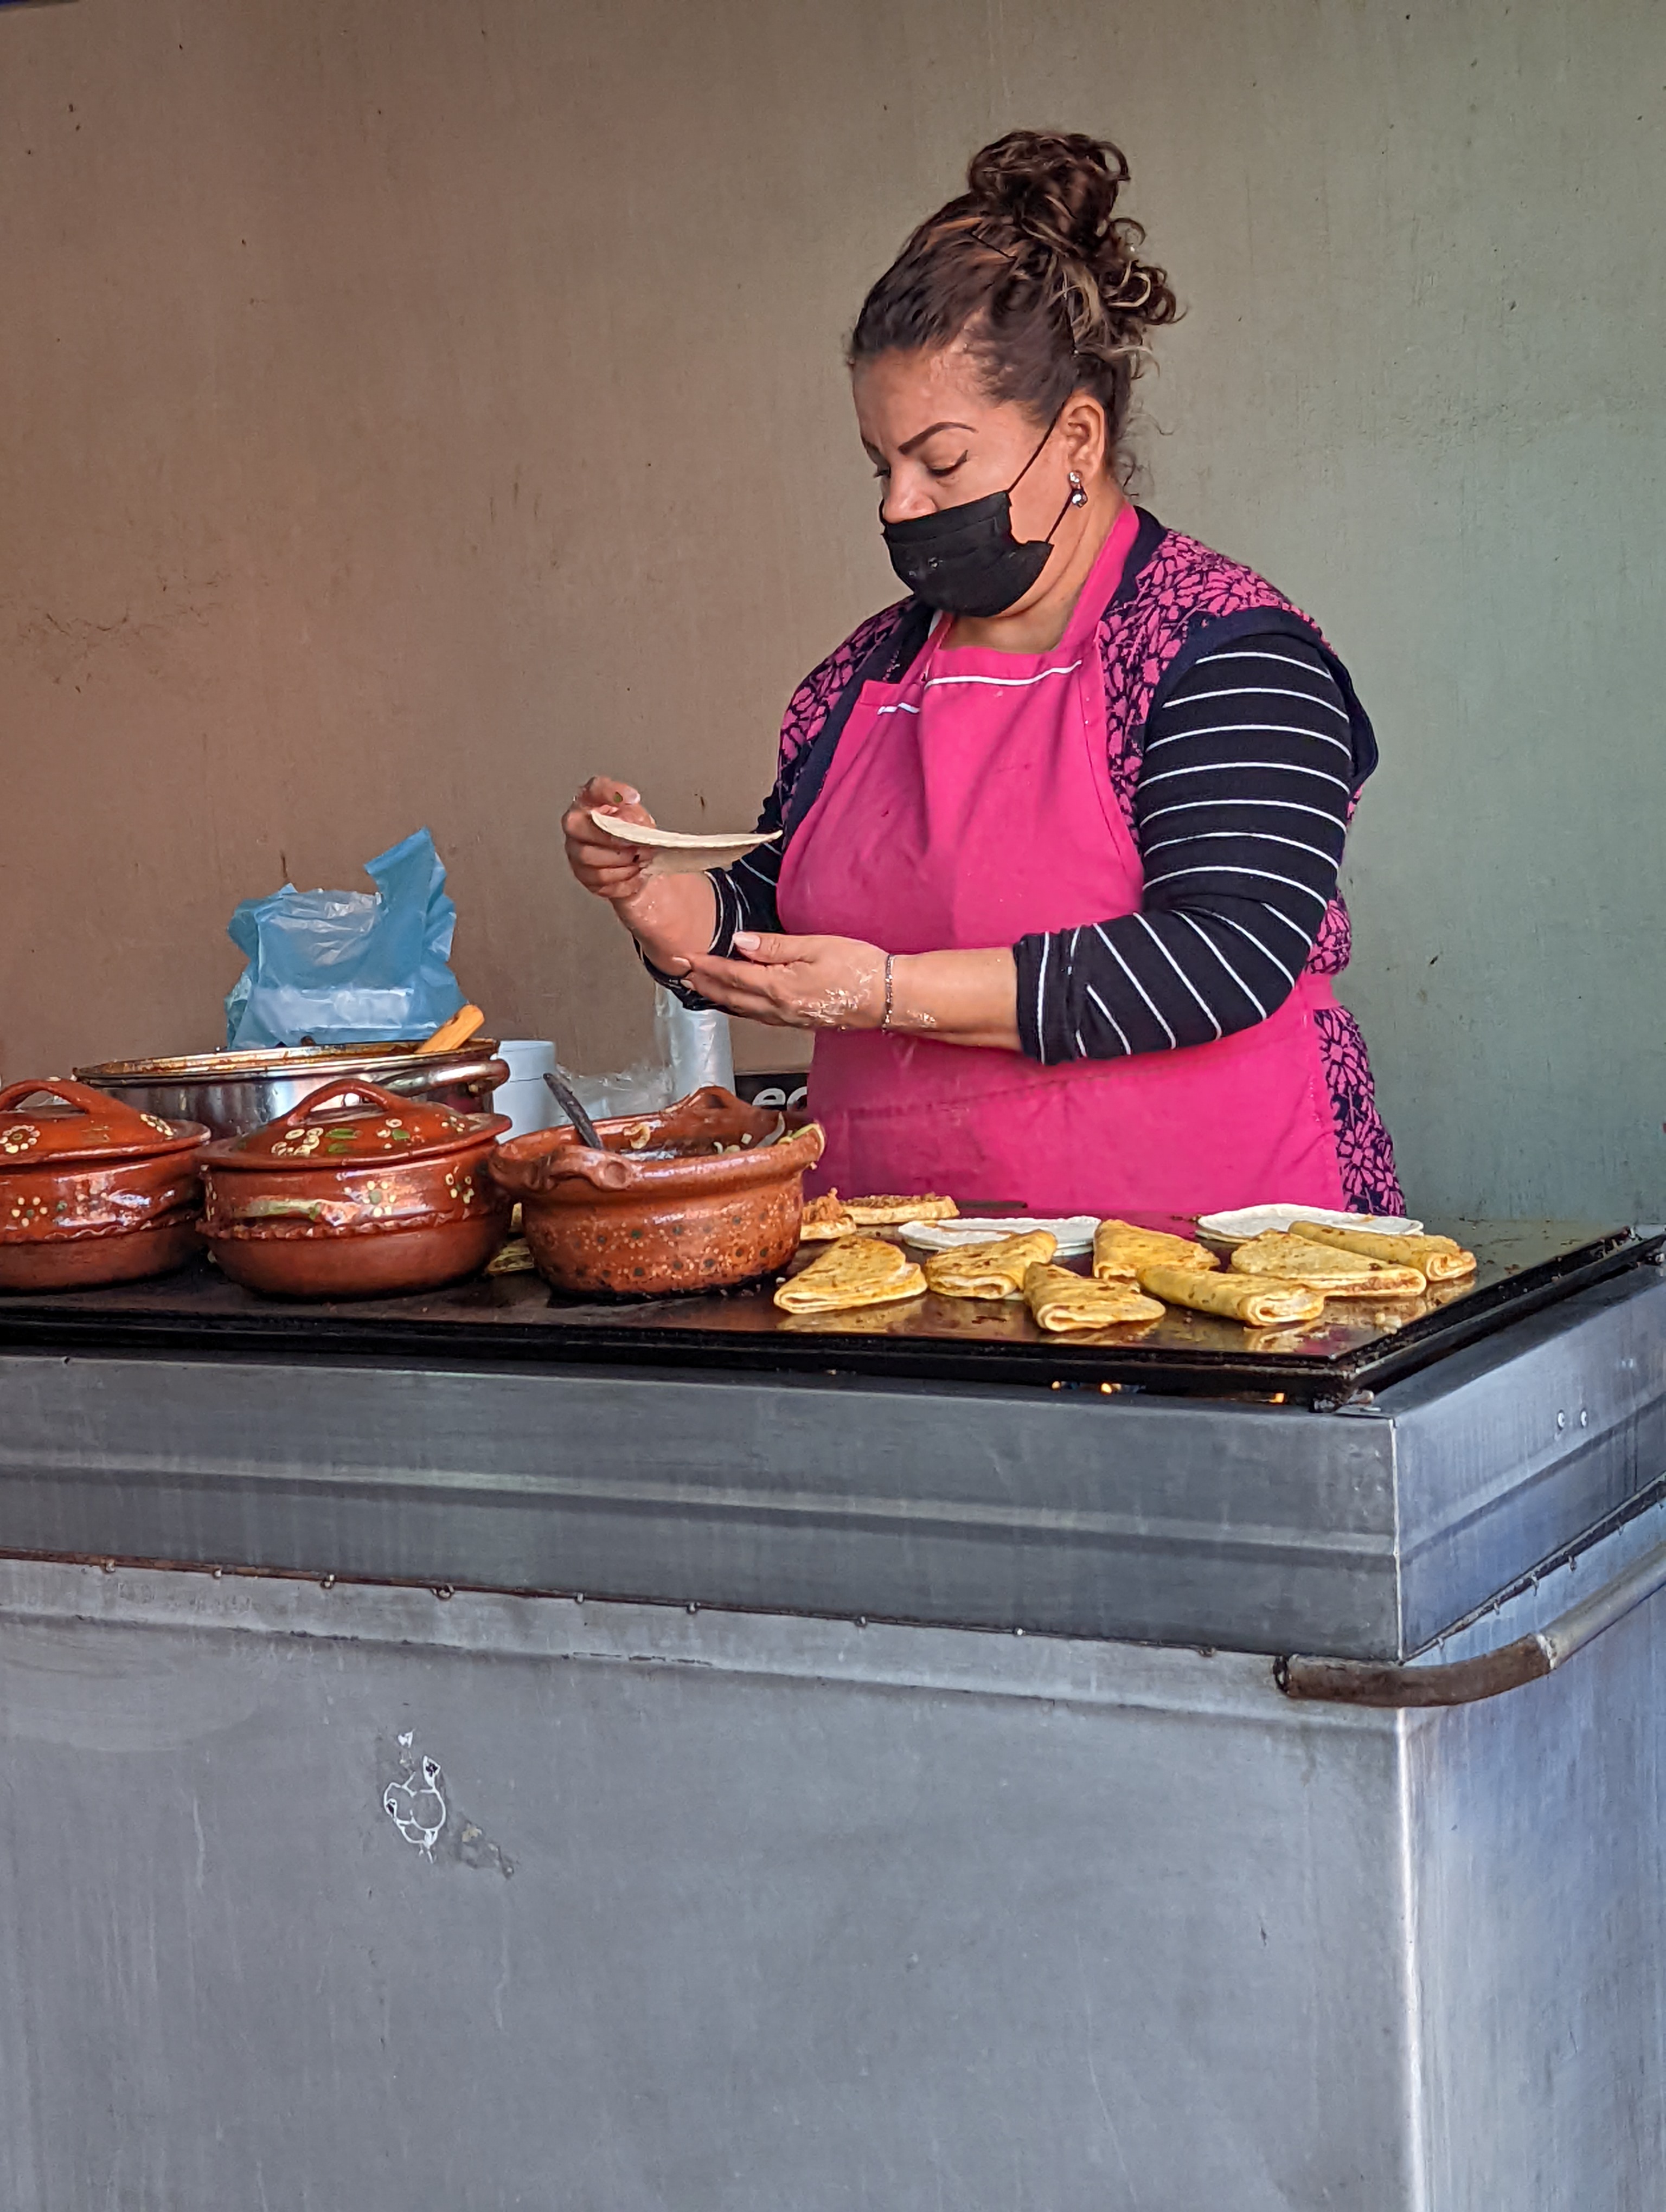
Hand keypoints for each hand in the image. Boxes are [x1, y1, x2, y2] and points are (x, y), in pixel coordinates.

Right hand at [563, 776, 655, 905]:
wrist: (641, 866)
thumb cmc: (634, 837)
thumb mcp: (640, 820)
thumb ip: (635, 817)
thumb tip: (631, 823)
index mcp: (591, 803)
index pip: (594, 788)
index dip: (610, 792)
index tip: (633, 798)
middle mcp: (577, 825)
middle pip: (578, 827)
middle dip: (611, 837)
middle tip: (636, 844)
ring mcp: (576, 852)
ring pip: (588, 856)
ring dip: (620, 860)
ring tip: (640, 860)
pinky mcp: (584, 877)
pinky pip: (599, 880)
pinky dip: (622, 879)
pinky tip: (636, 874)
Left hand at [680, 931, 887, 1029]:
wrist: (888, 998)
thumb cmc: (857, 968)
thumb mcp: (815, 946)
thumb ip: (774, 946)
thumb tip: (740, 942)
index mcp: (778, 987)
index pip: (731, 975)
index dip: (705, 966)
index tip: (684, 957)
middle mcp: (777, 1008)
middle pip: (729, 997)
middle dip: (703, 984)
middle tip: (681, 973)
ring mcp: (788, 1019)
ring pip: (741, 1010)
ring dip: (717, 998)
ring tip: (700, 987)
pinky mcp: (798, 1022)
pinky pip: (758, 1016)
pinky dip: (739, 1007)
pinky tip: (736, 1002)